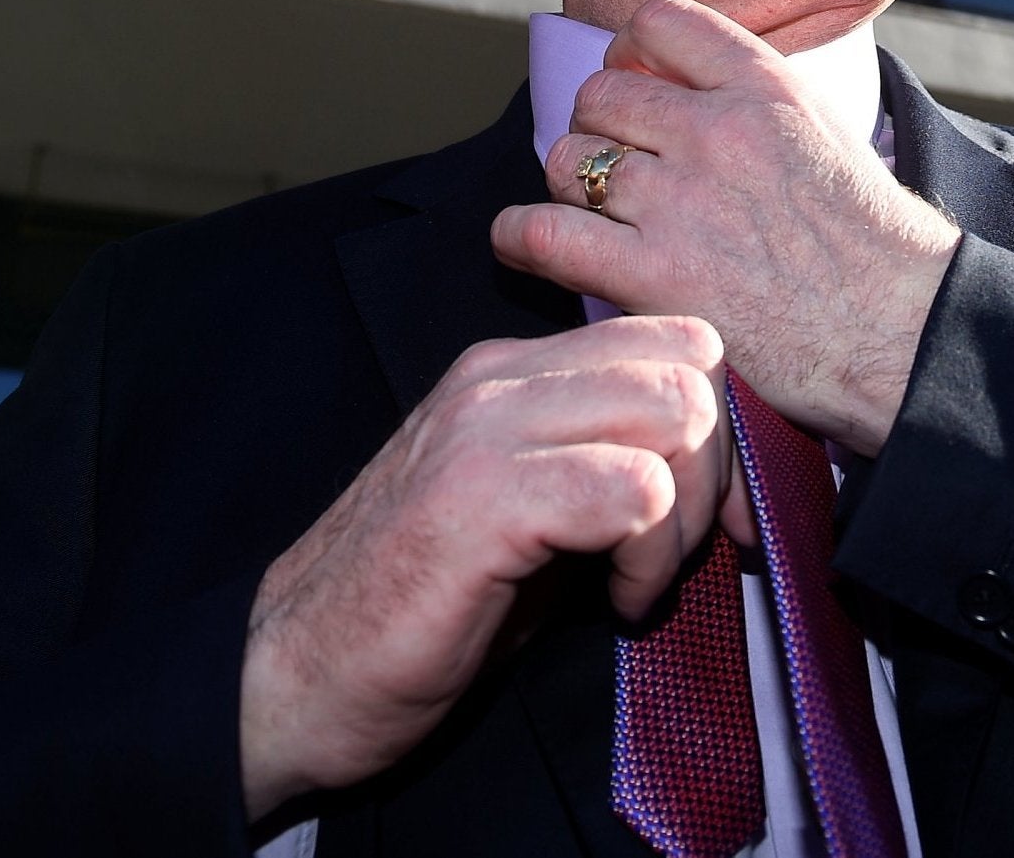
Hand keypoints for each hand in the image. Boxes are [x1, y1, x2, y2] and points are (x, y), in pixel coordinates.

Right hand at [238, 314, 741, 819]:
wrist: (294, 675)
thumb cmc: (422, 610)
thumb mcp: (534, 516)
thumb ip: (608, 468)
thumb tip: (717, 477)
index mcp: (512, 372)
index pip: (671, 338)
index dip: (719, 425)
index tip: (711, 516)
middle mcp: (499, 381)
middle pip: (687, 365)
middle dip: (716, 468)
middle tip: (676, 552)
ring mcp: (486, 432)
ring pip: (672, 412)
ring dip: (686, 512)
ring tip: (638, 579)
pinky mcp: (480, 501)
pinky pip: (633, 489)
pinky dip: (649, 554)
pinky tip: (615, 601)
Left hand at [491, 0, 960, 456]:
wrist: (902, 330)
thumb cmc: (878, 249)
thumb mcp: (830, 136)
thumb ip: (762, 103)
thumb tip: (701, 87)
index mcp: (766, 88)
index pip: (660, 21)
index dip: (630, 51)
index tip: (632, 82)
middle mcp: (718, 132)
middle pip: (601, 93)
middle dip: (595, 127)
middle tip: (609, 165)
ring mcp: (682, 202)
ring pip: (569, 160)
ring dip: (567, 185)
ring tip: (584, 212)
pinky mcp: (656, 275)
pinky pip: (546, 234)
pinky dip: (520, 237)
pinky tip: (522, 243)